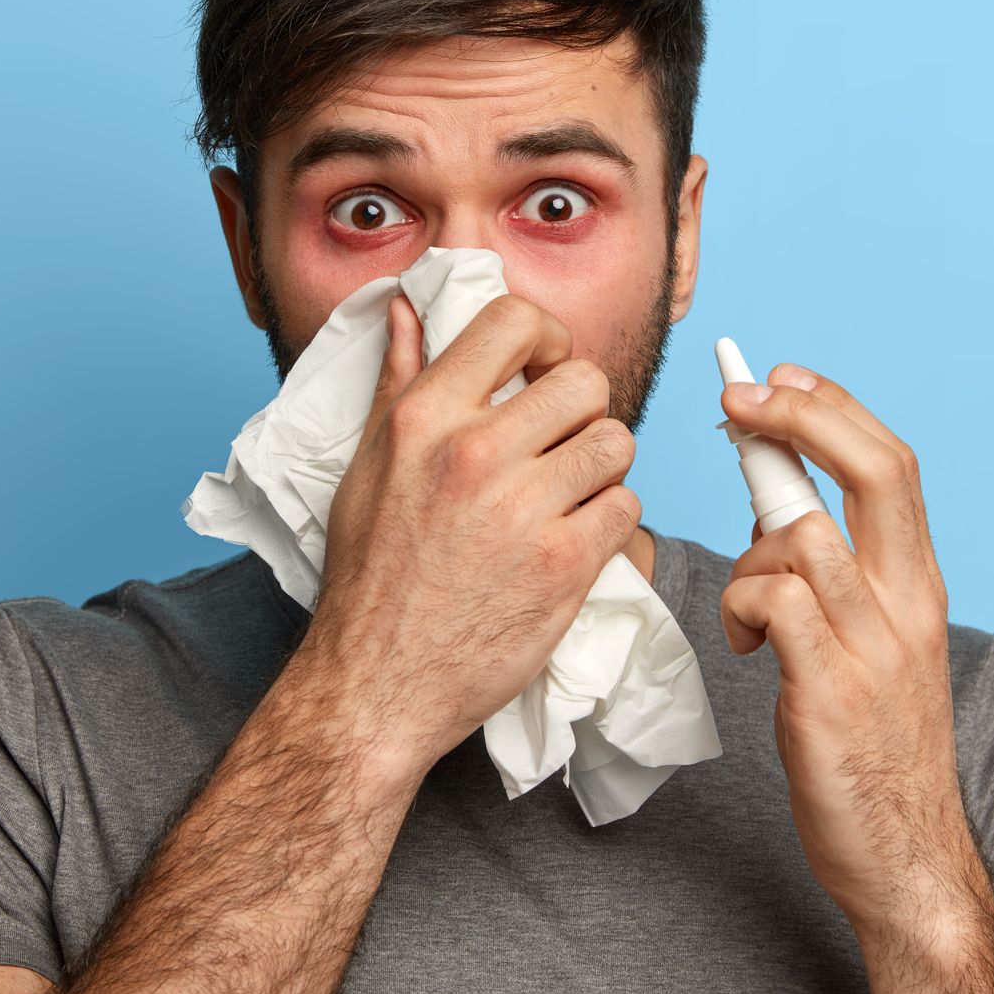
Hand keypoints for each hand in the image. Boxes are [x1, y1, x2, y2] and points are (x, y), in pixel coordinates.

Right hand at [299, 291, 642, 772]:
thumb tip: (407, 309)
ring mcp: (524, 510)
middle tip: (559, 444)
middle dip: (581, 410)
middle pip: (584, 381)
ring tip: (568, 494)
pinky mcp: (564, 565)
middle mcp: (474, 453)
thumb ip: (397, 381)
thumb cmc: (368, 577)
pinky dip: (610, 522)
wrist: (376, 684)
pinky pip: (626, 507)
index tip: (542, 368)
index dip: (545, 337)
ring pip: (616, 442)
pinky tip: (574, 539)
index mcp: (423, 418)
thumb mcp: (366, 466)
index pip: (513, 321)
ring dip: (601, 466)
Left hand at [718, 364, 971, 939]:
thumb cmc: (872, 750)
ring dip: (752, 553)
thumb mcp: (871, 648)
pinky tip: (744, 646)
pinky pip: (775, 601)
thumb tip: (777, 515)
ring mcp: (876, 646)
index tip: (779, 375)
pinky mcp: (832, 690)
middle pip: (876, 470)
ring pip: (805, 536)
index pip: (892, 465)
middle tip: (739, 398)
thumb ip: (837, 581)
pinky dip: (743, 606)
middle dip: (802, 415)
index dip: (833, 408)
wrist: (907, 858)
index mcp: (921, 586)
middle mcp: (910, 604)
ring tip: (746, 613)